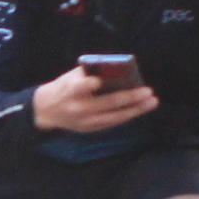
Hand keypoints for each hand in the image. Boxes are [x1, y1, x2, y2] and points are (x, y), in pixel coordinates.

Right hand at [29, 64, 156, 132]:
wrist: (46, 111)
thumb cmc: (64, 87)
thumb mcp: (70, 77)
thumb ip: (90, 72)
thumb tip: (118, 69)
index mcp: (70, 90)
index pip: (79, 87)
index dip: (89, 84)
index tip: (98, 81)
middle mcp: (79, 108)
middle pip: (107, 103)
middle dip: (130, 97)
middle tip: (148, 91)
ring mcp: (85, 121)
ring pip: (115, 116)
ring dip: (136, 109)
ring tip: (152, 102)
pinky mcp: (90, 129)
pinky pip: (113, 122)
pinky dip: (128, 115)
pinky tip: (141, 108)